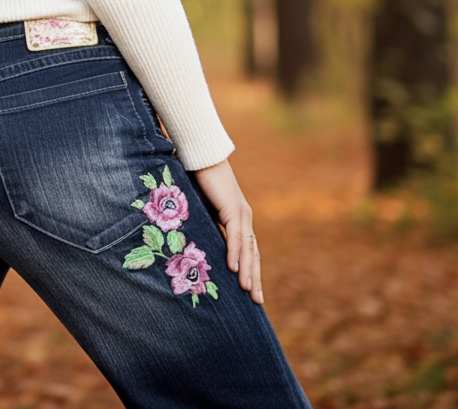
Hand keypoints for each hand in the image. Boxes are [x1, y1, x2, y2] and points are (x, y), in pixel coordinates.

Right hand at [193, 159, 262, 304]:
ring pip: (247, 247)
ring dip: (248, 270)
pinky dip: (235, 252)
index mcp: (238, 218)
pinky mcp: (232, 207)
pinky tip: (234, 268)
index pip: (249, 249)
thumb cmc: (199, 178)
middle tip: (258, 302)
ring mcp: (241, 212)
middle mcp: (244, 217)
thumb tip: (199, 243)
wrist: (201, 156)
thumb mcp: (203, 209)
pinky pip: (235, 234)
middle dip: (256, 277)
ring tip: (248, 291)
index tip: (252, 291)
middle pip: (253, 253)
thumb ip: (206, 224)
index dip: (251, 270)